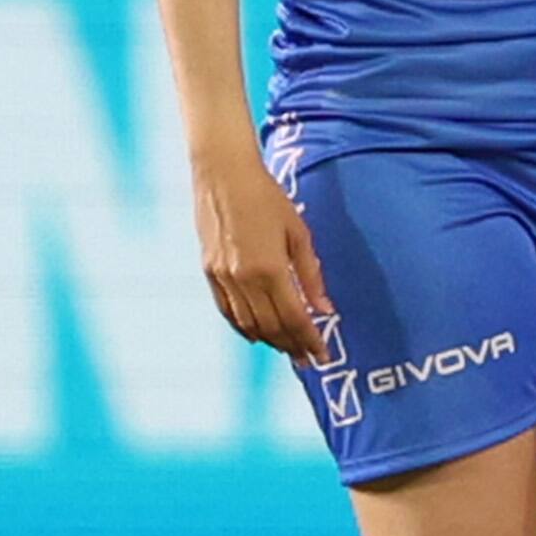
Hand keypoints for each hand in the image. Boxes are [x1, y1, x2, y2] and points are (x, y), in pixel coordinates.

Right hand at [192, 143, 332, 357]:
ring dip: (270, 341)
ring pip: (248, 324)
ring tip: (288, 350)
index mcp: (270, 269)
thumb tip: (326, 309)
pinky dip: (243, 327)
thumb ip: (311, 275)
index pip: (295, 318)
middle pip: (272, 327)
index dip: (310, 341)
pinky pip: (227, 311)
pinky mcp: (209, 272)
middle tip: (308, 360)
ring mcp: (223, 278)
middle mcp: (244, 279)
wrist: (223, 175)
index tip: (322, 356)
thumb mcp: (298, 234)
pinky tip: (257, 335)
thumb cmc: (268, 198)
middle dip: (293, 346)